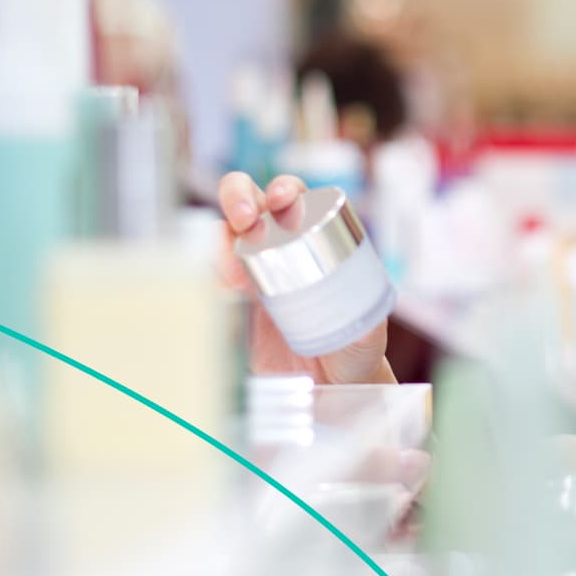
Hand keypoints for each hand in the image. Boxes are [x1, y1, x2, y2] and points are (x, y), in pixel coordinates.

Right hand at [217, 171, 395, 384]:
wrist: (328, 385)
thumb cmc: (352, 344)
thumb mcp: (368, 330)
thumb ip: (366, 322)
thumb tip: (365, 319)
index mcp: (313, 236)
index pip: (294, 198)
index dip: (284, 190)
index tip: (282, 200)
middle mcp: (278, 245)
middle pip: (249, 201)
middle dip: (239, 196)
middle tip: (246, 218)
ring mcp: (250, 270)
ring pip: (222, 235)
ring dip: (220, 240)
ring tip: (232, 271)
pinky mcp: (230, 300)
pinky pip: (210, 278)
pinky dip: (208, 277)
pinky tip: (219, 294)